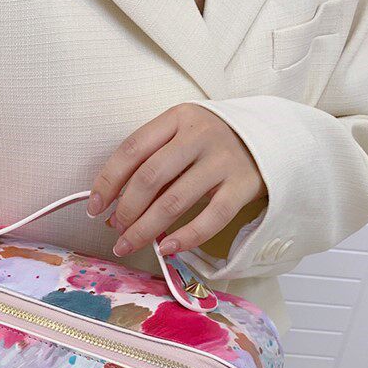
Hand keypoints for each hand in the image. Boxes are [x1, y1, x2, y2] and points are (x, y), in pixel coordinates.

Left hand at [87, 104, 266, 256]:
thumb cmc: (213, 142)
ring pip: (174, 200)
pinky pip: (211, 218)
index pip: (132, 149)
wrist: (273, 137)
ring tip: (129, 244)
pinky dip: (185, 237)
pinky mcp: (244, 186)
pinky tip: (166, 248)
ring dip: (145, 228)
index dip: (108, 181)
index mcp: (177, 118)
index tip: (94, 207)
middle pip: (150, 177)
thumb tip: (112, 208)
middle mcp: (199, 135)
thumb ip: (152, 163)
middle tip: (115, 231)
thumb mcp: (182, 137)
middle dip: (125, 210)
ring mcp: (223, 160)